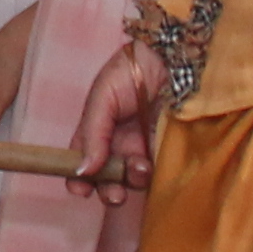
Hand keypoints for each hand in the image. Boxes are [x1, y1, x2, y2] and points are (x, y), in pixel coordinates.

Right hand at [69, 33, 170, 203]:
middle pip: (108, 178)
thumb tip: (81, 170)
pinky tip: (150, 165)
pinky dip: (151, 176)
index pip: (84, 160)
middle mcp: (121, 144)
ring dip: (131, 181)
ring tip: (138, 167)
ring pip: (132, 180)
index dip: (79, 178)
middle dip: (108, 191)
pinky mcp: (169, 151)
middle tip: (114, 194)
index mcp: (99, 130)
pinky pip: (158, 173)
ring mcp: (146, 149)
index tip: (80, 190)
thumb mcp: (102, 95)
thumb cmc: (132, 70)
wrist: (173, 57)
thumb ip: (92, 133)